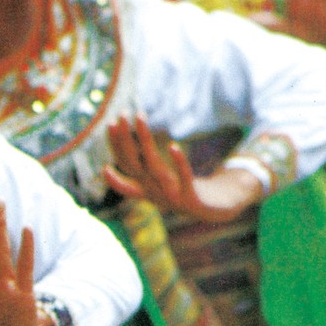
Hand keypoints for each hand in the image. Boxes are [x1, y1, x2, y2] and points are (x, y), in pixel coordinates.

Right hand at [103, 114, 264, 223]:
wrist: (214, 211)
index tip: (110, 123)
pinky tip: (172, 145)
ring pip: (154, 167)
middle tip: (122, 113)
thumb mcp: (158, 180)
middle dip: (125, 138)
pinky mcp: (191, 199)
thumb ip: (140, 169)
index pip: (125, 164)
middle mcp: (154, 192)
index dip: (115, 145)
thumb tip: (112, 160)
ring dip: (145, 141)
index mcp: (145, 187)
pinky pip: (184, 179)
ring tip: (140, 117)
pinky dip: (178, 163)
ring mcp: (171, 197)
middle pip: (134, 163)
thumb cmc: (184, 190)